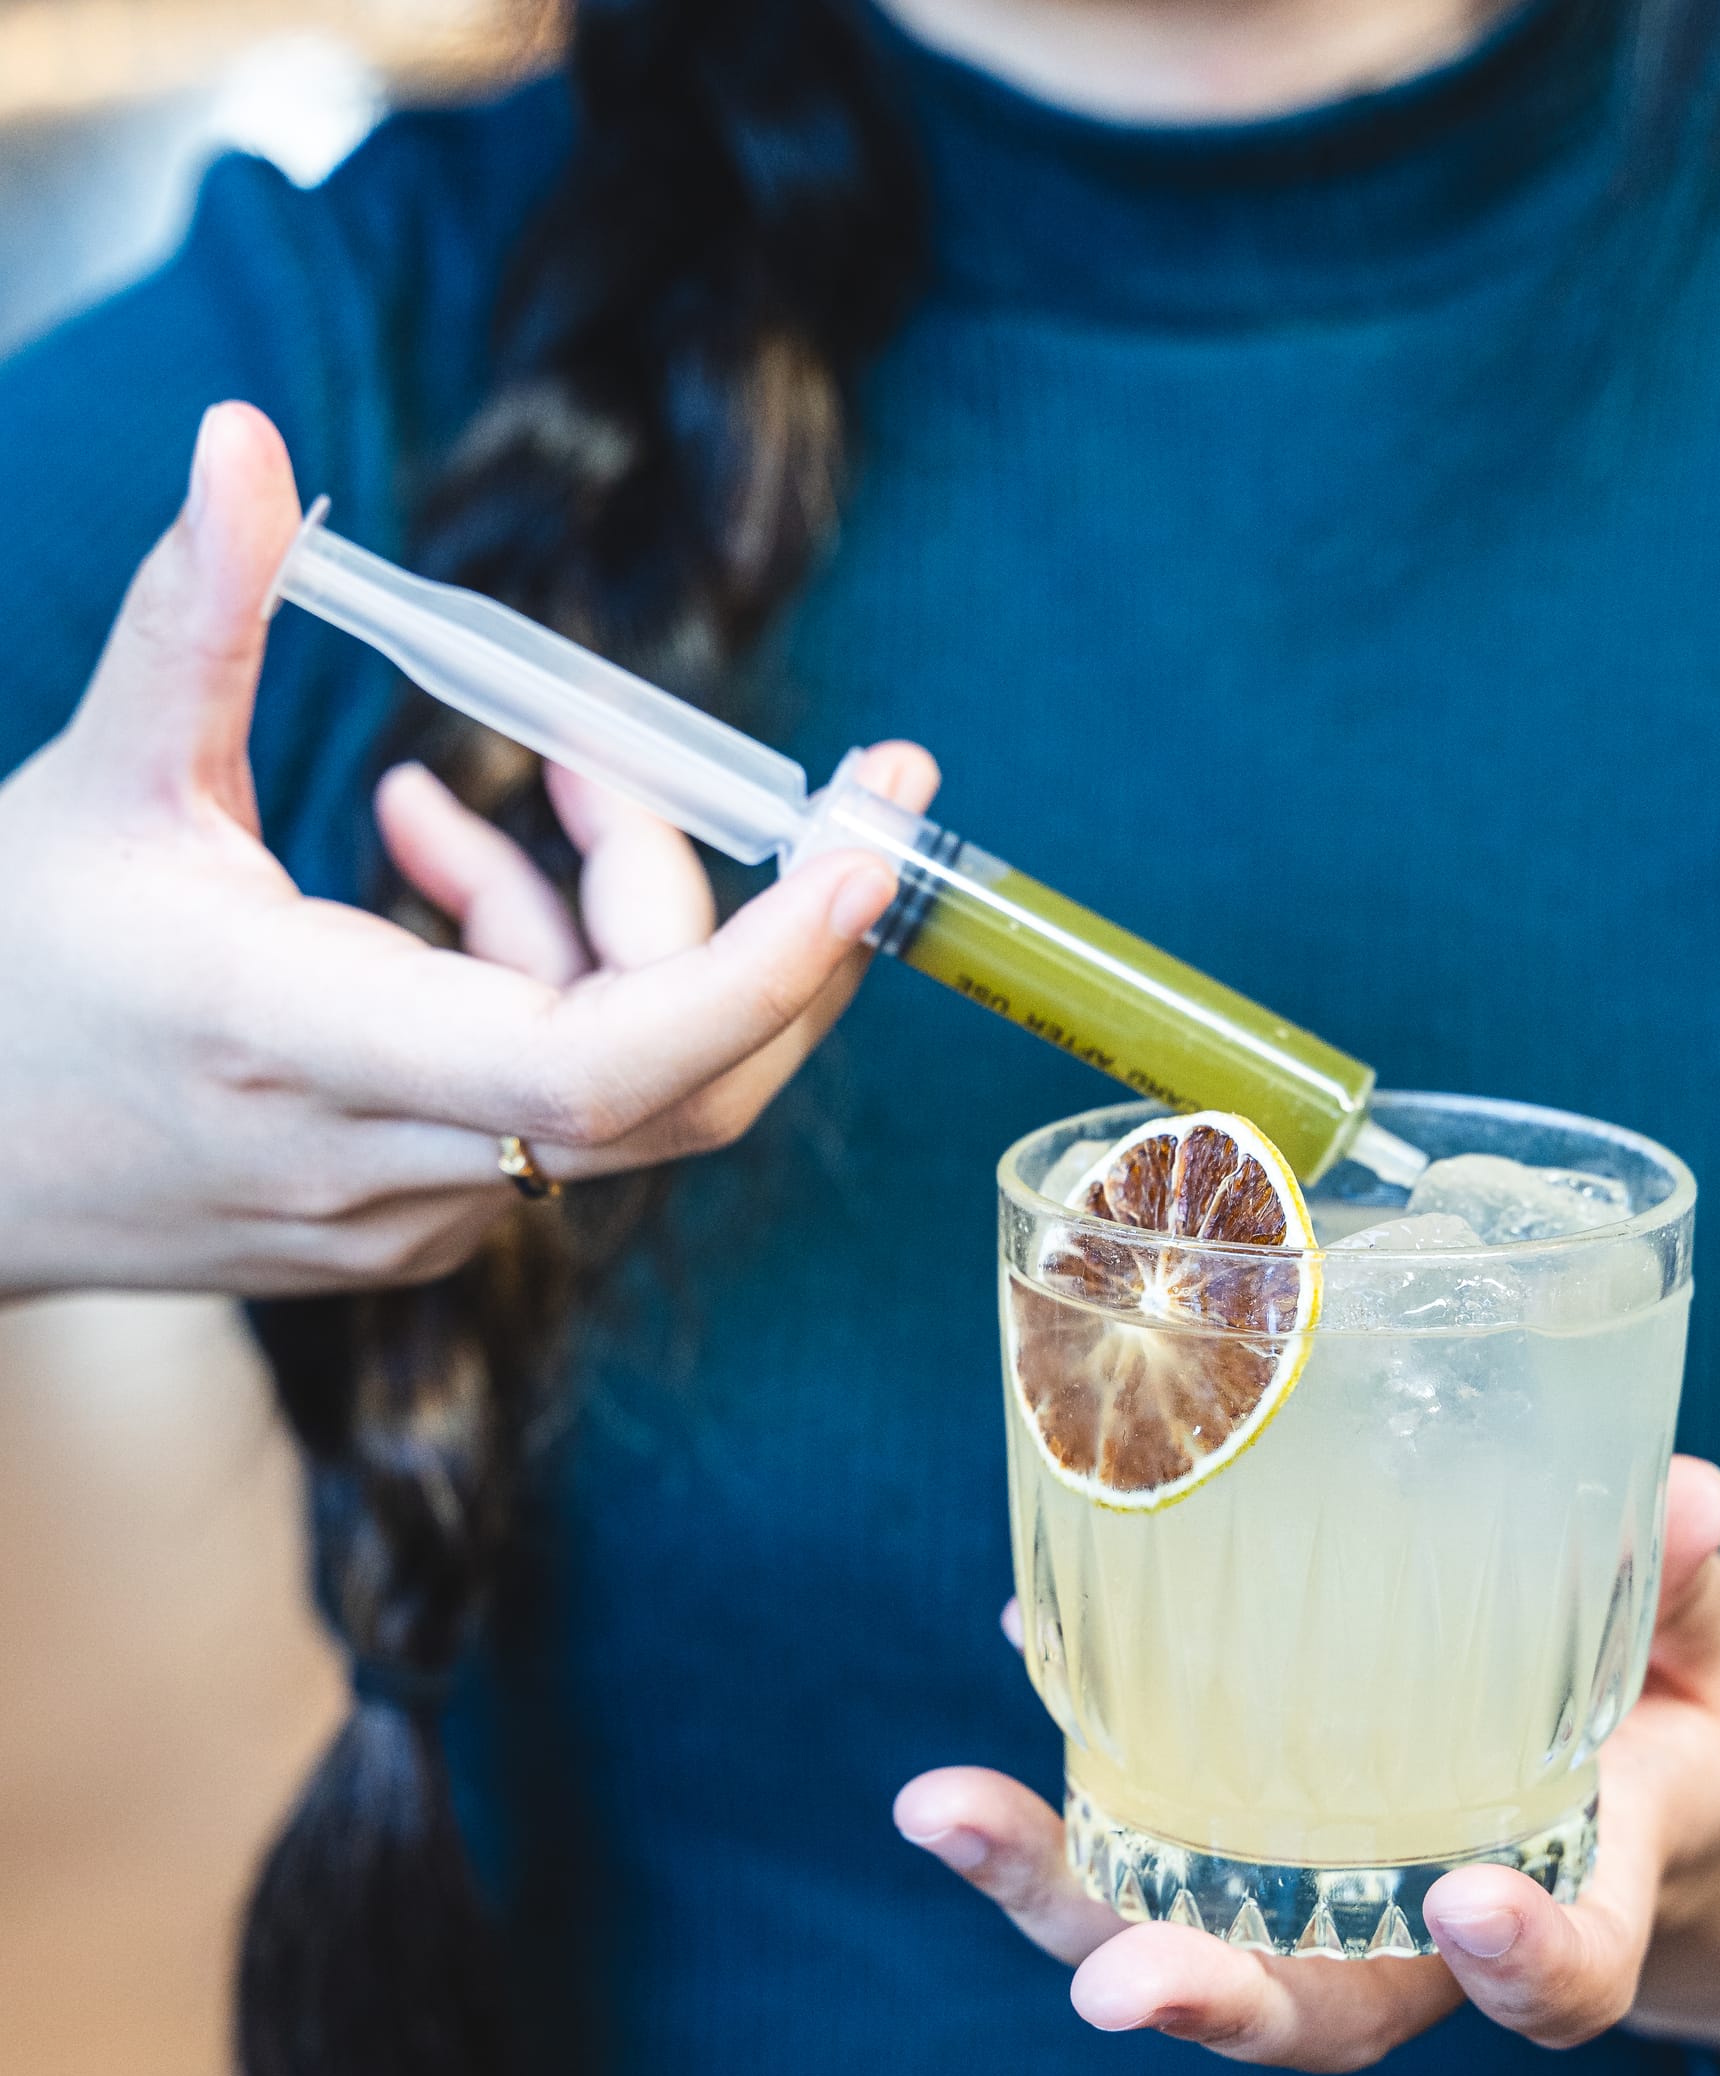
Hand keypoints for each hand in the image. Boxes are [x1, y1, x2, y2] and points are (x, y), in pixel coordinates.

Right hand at [0, 401, 924, 1298]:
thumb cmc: (1, 977)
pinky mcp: (420, 1221)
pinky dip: (545, 982)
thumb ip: (196, 618)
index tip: (860, 854)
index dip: (760, 967)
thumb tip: (244, 437)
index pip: (602, 1059)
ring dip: (602, 924)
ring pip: (622, 1084)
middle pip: (682, 1083)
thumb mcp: (99, 787)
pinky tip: (426, 887)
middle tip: (791, 793)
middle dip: (759, 928)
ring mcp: (415, 1216)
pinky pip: (557, 1107)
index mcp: (308, 1049)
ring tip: (444, 806)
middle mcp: (389, 1164)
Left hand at [898, 1458, 1719, 2075]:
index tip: (1470, 1904)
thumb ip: (1679, 1591)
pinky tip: (980, 1708)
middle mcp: (1431, 1930)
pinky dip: (1052, 1810)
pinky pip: (1143, 1845)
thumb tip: (1692, 1494)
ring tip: (943, 1813)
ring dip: (1063, 1899)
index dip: (1525, 1964)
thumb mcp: (1712, 1662)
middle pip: (1319, 2010)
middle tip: (1112, 1986)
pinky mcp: (1252, 1836)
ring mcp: (1330, 1895)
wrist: (1657, 1800)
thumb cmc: (1687, 1726)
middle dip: (1212, 1998)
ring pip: (1194, 1938)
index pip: (1568, 1976)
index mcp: (1584, 1891)